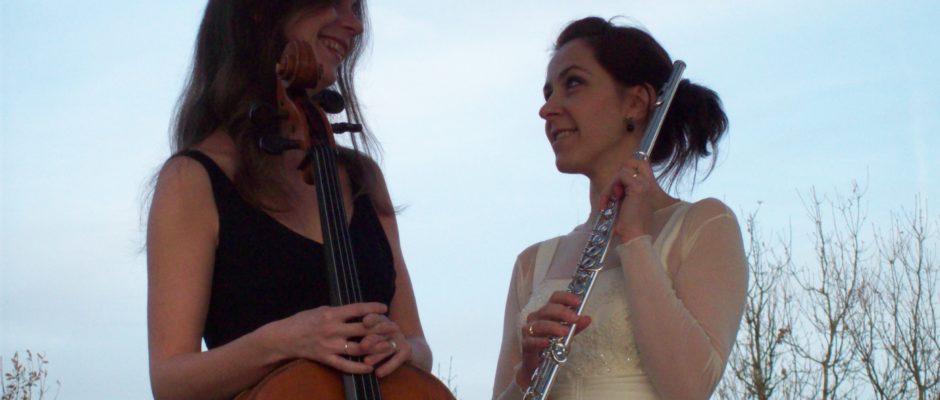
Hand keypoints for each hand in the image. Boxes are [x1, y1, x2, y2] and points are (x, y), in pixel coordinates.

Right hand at [263, 302, 386, 373]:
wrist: (284, 338)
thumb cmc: (303, 320)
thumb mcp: (321, 309)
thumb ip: (339, 311)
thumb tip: (358, 311)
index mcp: (331, 313)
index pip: (357, 309)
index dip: (373, 308)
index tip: (385, 308)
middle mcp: (332, 329)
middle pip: (362, 329)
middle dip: (381, 328)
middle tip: (394, 328)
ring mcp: (330, 345)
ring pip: (358, 348)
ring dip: (375, 348)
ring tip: (389, 347)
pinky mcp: (325, 358)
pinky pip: (345, 365)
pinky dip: (359, 367)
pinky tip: (370, 368)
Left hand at [358, 313, 411, 376]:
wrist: (402, 346)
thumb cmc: (378, 338)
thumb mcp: (369, 331)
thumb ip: (358, 331)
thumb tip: (344, 336)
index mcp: (381, 320)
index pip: (376, 316)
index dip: (372, 319)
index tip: (365, 322)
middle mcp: (392, 327)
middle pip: (382, 332)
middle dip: (372, 339)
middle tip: (362, 346)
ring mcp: (400, 338)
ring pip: (388, 346)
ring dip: (378, 354)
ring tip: (366, 362)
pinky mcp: (406, 350)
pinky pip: (398, 359)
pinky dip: (388, 366)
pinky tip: (378, 373)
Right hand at [515, 291, 591, 386]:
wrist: (538, 365)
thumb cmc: (551, 345)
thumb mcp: (566, 335)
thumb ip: (575, 327)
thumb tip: (587, 318)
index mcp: (546, 312)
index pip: (555, 298)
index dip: (566, 297)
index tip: (579, 302)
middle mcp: (536, 318)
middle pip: (547, 309)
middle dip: (563, 312)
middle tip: (575, 319)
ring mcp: (529, 330)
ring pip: (540, 324)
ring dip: (554, 327)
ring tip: (566, 332)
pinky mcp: (526, 344)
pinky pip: (531, 341)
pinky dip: (539, 341)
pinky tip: (547, 342)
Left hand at [597, 160, 658, 243]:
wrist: (633, 236)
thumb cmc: (627, 224)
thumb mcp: (624, 202)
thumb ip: (622, 189)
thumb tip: (614, 181)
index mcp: (648, 187)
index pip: (640, 163)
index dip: (626, 169)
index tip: (616, 189)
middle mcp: (649, 183)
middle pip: (629, 164)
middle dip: (615, 178)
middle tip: (610, 197)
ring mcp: (645, 184)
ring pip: (622, 171)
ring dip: (610, 186)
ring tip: (608, 201)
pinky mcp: (638, 188)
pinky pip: (620, 176)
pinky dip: (610, 188)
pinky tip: (609, 202)